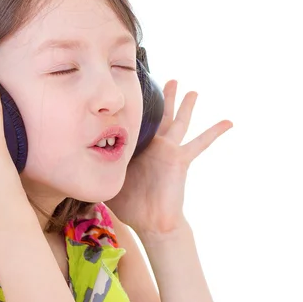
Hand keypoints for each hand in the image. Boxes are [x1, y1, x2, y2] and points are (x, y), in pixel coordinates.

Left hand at [105, 80, 232, 235]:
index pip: (136, 122)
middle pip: (159, 116)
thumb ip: (96, 167)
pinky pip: (200, 143)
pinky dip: (214, 132)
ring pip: (178, 122)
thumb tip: (74, 162)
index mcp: (137, 148)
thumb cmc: (131, 205)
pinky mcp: (180, 159)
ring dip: (186, 106)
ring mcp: (169, 151)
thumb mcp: (108, 180)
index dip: (137, 106)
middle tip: (167, 79)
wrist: (151, 222)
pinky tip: (229, 121)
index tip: (134, 86)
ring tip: (192, 91)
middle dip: (164, 98)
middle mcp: (154, 146)